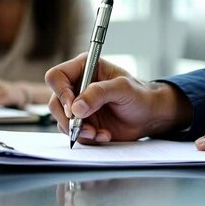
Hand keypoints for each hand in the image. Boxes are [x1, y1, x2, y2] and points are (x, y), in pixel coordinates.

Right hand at [45, 53, 191, 142]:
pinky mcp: (82, 122)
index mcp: (84, 68)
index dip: (60, 92)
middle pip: (55, 101)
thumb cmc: (140, 95)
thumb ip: (99, 93)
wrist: (149, 116)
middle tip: (85, 126)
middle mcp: (77, 86)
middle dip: (68, 118)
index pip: (57, 76)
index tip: (72, 108)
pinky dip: (86, 138)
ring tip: (100, 133)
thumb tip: (76, 107)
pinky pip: (72, 133)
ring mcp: (78, 106)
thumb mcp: (123, 89)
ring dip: (79, 131)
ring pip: (61, 120)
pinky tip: (103, 135)